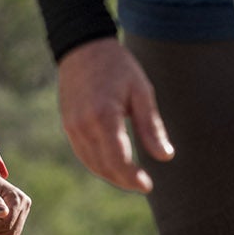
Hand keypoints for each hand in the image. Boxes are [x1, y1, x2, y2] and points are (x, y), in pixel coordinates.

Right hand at [56, 38, 173, 193]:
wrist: (83, 49)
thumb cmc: (118, 67)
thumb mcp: (141, 92)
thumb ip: (151, 127)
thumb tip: (165, 156)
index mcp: (104, 117)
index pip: (118, 160)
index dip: (132, 177)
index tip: (147, 185)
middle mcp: (83, 126)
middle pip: (103, 167)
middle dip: (123, 180)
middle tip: (143, 184)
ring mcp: (72, 127)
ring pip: (91, 163)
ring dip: (111, 175)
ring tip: (130, 177)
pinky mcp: (68, 126)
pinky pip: (83, 153)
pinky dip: (98, 164)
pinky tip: (113, 164)